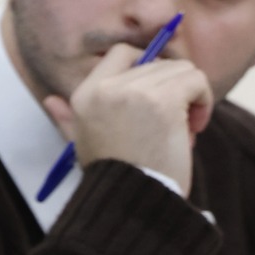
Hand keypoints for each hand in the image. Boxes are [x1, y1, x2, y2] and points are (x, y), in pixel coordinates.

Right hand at [43, 41, 212, 194]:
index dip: (147, 67)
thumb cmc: (113, 174)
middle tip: (176, 121)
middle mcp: (106, 87)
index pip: (122, 53)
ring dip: (191, 95)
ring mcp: (135, 92)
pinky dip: (204, 101)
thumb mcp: (82, 142)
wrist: (133, 201)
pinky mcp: (164, 101)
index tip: (157, 96)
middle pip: (158, 62)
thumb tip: (50, 100)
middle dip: (173, 88)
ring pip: (181, 70)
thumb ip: (67, 117)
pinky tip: (195, 128)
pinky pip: (196, 81)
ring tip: (187, 128)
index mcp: (85, 94)